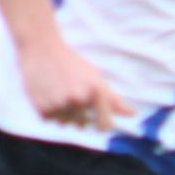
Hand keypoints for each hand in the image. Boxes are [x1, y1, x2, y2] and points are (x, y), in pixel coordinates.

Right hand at [17, 37, 132, 130]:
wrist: (41, 49)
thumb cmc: (73, 64)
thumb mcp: (95, 78)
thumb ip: (113, 99)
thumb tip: (132, 114)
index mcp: (95, 92)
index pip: (105, 126)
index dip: (104, 124)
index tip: (100, 120)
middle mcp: (78, 100)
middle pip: (83, 124)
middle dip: (80, 114)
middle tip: (72, 93)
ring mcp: (60, 105)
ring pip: (66, 123)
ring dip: (64, 113)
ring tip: (59, 92)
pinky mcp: (42, 108)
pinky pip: (51, 120)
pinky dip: (51, 111)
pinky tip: (49, 94)